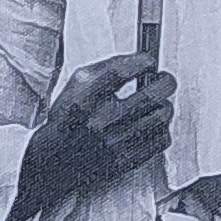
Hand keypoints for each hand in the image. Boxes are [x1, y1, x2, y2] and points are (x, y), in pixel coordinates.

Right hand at [10, 56, 174, 220]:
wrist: (55, 162)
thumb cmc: (68, 119)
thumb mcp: (75, 86)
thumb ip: (105, 68)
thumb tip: (140, 59)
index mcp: (82, 99)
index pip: (120, 71)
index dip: (142, 62)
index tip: (149, 62)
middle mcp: (99, 121)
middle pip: (151, 94)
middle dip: (165, 82)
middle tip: (164, 80)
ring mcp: (115, 144)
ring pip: (161, 116)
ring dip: (164, 105)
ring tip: (156, 104)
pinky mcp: (126, 161)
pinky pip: (162, 139)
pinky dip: (162, 129)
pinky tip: (152, 126)